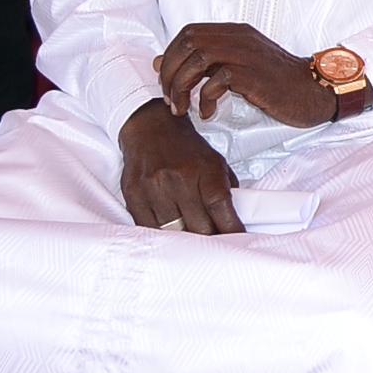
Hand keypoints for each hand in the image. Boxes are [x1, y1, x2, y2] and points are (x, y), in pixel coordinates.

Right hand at [119, 100, 243, 232]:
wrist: (150, 128)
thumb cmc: (187, 148)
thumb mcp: (215, 161)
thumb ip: (227, 188)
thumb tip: (235, 218)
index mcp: (205, 169)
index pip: (220, 205)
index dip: (231, 228)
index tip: (238, 239)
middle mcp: (179, 178)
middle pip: (199, 225)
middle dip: (211, 238)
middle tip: (216, 243)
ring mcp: (154, 188)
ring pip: (173, 231)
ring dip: (186, 240)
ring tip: (193, 241)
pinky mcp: (134, 194)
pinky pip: (149, 227)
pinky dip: (162, 235)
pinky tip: (171, 234)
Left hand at [152, 23, 336, 127]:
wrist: (314, 92)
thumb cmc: (277, 83)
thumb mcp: (239, 66)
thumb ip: (205, 62)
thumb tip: (161, 62)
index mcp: (236, 33)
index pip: (188, 33)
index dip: (170, 56)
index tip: (169, 82)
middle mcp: (240, 38)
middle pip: (188, 43)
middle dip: (171, 73)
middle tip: (171, 98)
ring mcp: (248, 55)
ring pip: (198, 59)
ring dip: (182, 87)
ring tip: (183, 108)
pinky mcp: (254, 75)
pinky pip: (217, 81)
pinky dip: (205, 98)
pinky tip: (208, 112)